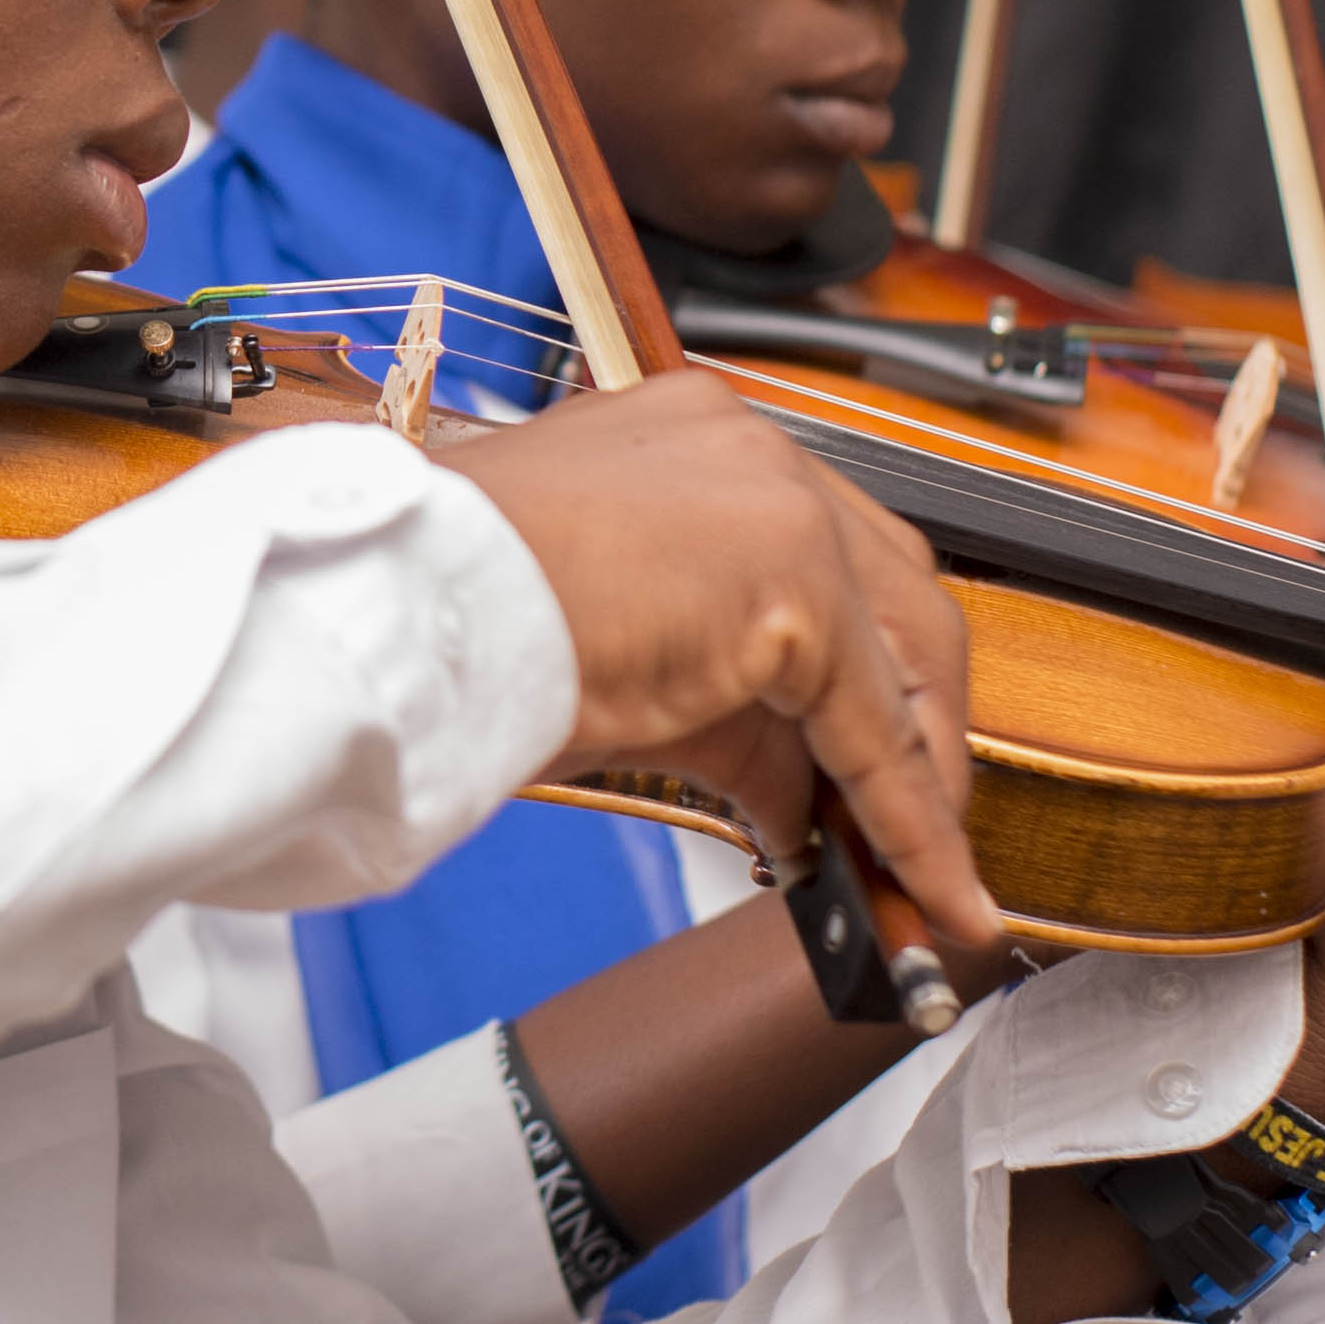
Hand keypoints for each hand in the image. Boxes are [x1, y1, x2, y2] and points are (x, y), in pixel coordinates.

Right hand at [443, 381, 999, 959]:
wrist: (399, 608)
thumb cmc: (455, 617)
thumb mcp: (623, 655)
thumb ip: (726, 709)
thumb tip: (800, 802)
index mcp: (697, 440)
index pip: (828, 555)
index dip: (865, 672)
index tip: (870, 762)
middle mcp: (749, 448)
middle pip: (891, 591)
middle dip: (911, 721)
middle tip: (907, 823)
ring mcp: (778, 500)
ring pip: (903, 652)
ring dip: (919, 776)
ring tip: (920, 874)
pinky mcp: (794, 579)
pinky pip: (878, 729)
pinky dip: (910, 817)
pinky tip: (925, 883)